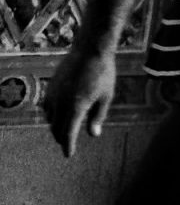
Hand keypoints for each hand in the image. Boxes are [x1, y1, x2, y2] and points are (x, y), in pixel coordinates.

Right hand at [44, 43, 113, 158]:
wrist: (90, 49)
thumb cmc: (103, 72)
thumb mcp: (106, 96)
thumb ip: (98, 116)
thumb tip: (93, 135)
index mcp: (76, 107)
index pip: (68, 134)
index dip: (68, 146)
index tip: (68, 155)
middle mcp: (61, 103)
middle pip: (57, 129)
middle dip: (62, 137)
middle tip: (68, 143)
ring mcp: (53, 94)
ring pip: (50, 119)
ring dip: (57, 126)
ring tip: (65, 129)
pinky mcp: (50, 87)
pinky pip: (47, 107)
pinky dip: (53, 114)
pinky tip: (59, 114)